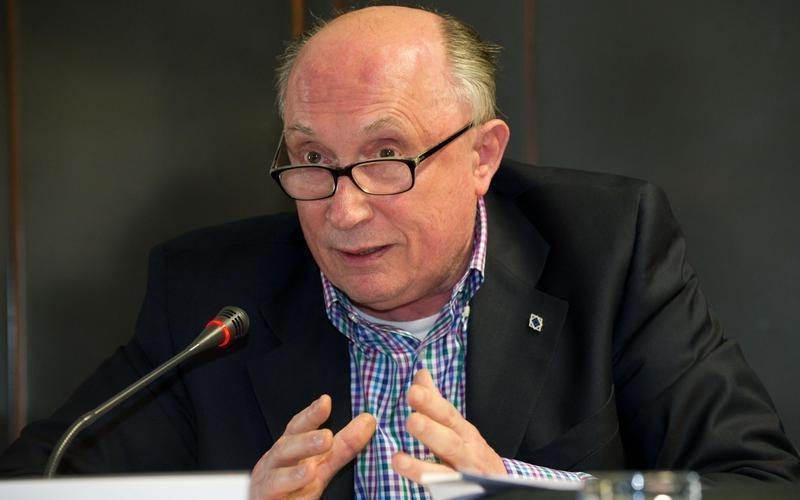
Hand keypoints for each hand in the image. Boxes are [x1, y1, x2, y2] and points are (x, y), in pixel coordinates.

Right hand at [249, 395, 375, 498]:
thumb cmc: (295, 487)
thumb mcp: (323, 466)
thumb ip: (344, 445)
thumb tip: (368, 420)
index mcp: (288, 449)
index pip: (297, 428)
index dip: (310, 415)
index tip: (325, 401)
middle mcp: (274, 464)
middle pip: (285, 449)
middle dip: (304, 442)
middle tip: (326, 437)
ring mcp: (267, 484)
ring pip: (275, 476)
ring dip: (294, 473)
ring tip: (312, 469)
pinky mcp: (266, 499)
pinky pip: (273, 493)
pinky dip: (288, 487)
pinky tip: (304, 481)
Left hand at [391, 369, 505, 482]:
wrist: (501, 484)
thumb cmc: (471, 451)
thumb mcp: (457, 426)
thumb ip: (436, 402)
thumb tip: (421, 374)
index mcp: (464, 432)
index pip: (447, 414)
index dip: (431, 403)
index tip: (413, 391)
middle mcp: (467, 453)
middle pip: (450, 441)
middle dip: (431, 431)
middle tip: (411, 421)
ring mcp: (465, 476)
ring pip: (447, 472)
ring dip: (422, 467)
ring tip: (398, 460)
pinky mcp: (461, 494)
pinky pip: (447, 492)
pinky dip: (433, 489)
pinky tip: (416, 486)